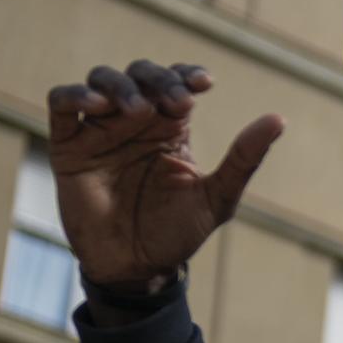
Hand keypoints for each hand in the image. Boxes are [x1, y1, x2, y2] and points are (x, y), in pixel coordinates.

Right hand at [44, 59, 285, 286]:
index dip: (187, 74)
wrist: (136, 268)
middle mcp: (135, 122)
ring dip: (120, 85)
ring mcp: (101, 131)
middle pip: (140, 74)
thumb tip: (279, 119)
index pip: (177, 82)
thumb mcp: (217, 198)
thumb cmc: (177, 234)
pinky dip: (76, 95)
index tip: (202, 84)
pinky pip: (63, 104)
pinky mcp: (68, 145)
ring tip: (136, 109)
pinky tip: (97, 106)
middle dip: (158, 78)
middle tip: (175, 102)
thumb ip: (243, 159)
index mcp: (171, 128)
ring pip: (102, 80)